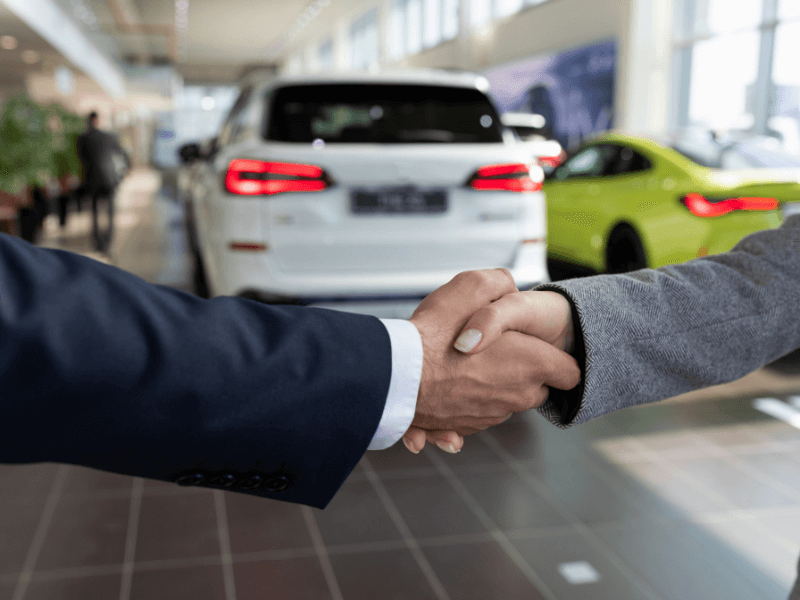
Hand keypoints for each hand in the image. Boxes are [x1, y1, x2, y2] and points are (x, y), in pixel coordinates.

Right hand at [403, 290, 576, 452]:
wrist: (394, 378)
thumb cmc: (432, 335)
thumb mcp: (470, 286)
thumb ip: (499, 282)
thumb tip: (508, 285)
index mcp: (532, 365)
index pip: (571, 372)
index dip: (557, 356)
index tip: (538, 347)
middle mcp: (518, 396)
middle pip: (538, 388)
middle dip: (524, 370)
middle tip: (496, 349)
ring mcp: (492, 415)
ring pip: (505, 399)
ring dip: (493, 384)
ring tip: (465, 363)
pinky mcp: (466, 427)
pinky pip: (477, 412)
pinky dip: (467, 400)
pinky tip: (447, 382)